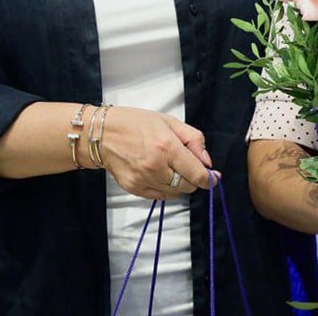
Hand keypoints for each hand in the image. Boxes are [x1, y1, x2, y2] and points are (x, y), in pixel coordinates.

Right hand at [98, 107, 218, 199]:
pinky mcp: (134, 189)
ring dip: (179, 184)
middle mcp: (156, 166)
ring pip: (175, 193)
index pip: (196, 173)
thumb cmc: (136, 123)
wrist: (102, 134)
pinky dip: (165, 189)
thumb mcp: (169, 121)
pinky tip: (159, 174)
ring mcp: (144, 180)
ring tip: (170, 167)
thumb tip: (207, 162)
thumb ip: (193, 139)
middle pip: (188, 186)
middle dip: (193, 179)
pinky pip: (160, 196)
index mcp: (167, 146)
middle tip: (188, 166)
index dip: (209, 179)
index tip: (214, 178)